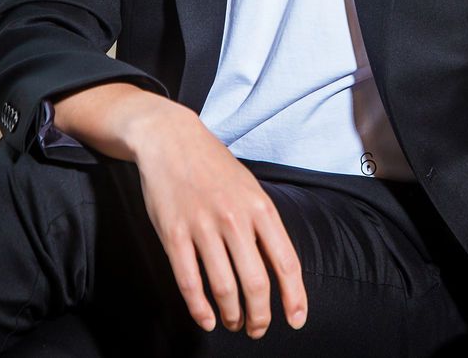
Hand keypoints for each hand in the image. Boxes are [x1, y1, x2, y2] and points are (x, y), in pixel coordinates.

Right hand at [128, 100, 307, 339]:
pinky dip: (199, 309)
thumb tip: (279, 268)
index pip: (286, 262)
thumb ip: (264, 224)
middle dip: (260, 316)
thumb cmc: (214, 165)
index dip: (294, 298)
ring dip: (232, 315)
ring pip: (224, 288)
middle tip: (257, 328)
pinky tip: (206, 319)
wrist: (171, 139)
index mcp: (259, 207)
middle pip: (256, 283)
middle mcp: (234, 218)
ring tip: (233, 321)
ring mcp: (202, 226)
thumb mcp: (249, 187)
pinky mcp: (173, 234)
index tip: (296, 320)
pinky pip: (189, 282)